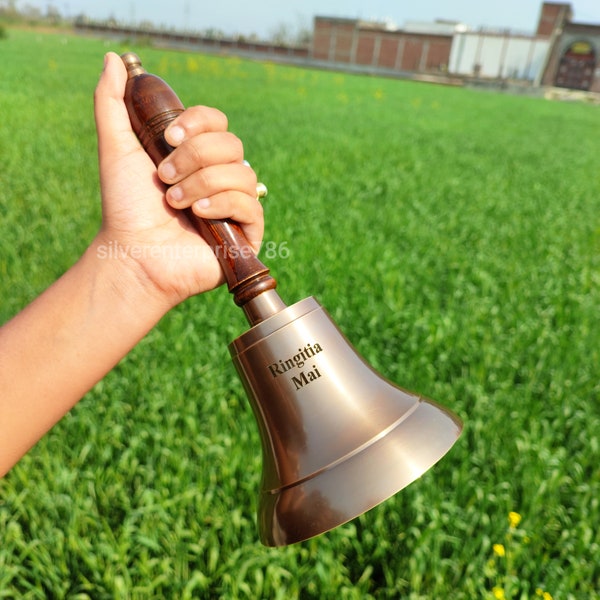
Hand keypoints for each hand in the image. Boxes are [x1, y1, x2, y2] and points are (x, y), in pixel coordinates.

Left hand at [93, 52, 262, 307]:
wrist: (133, 254)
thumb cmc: (125, 208)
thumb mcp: (116, 149)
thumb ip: (112, 103)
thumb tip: (114, 60)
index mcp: (197, 157)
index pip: (217, 123)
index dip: (198, 122)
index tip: (168, 136)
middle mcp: (220, 177)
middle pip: (232, 145)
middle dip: (194, 157)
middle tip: (164, 178)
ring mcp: (235, 206)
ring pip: (241, 173)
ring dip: (201, 183)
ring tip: (174, 203)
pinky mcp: (246, 232)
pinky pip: (249, 204)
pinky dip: (222, 203)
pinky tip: (198, 214)